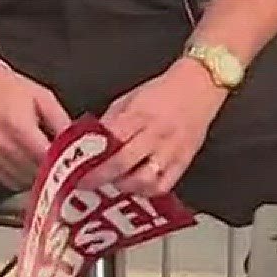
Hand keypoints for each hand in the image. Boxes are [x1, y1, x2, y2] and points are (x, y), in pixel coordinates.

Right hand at [0, 62, 72, 190]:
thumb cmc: (9, 89)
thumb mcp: (43, 97)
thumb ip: (61, 121)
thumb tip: (77, 140)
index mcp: (18, 126)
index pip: (46, 157)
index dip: (64, 161)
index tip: (76, 161)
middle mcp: (2, 145)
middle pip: (35, 173)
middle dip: (55, 171)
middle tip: (68, 164)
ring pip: (23, 182)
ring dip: (40, 178)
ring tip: (51, 165)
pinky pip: (10, 182)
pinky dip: (25, 179)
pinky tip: (33, 167)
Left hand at [87, 59, 228, 197]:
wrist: (201, 85)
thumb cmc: (165, 90)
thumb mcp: (130, 98)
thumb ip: (111, 121)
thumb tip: (90, 142)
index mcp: (139, 115)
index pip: (109, 141)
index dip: (89, 157)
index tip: (75, 167)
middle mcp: (156, 134)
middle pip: (122, 163)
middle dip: (99, 178)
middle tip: (86, 184)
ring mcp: (171, 149)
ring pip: (144, 180)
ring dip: (123, 187)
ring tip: (113, 185)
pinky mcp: (184, 160)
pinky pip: (163, 185)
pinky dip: (147, 191)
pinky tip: (137, 187)